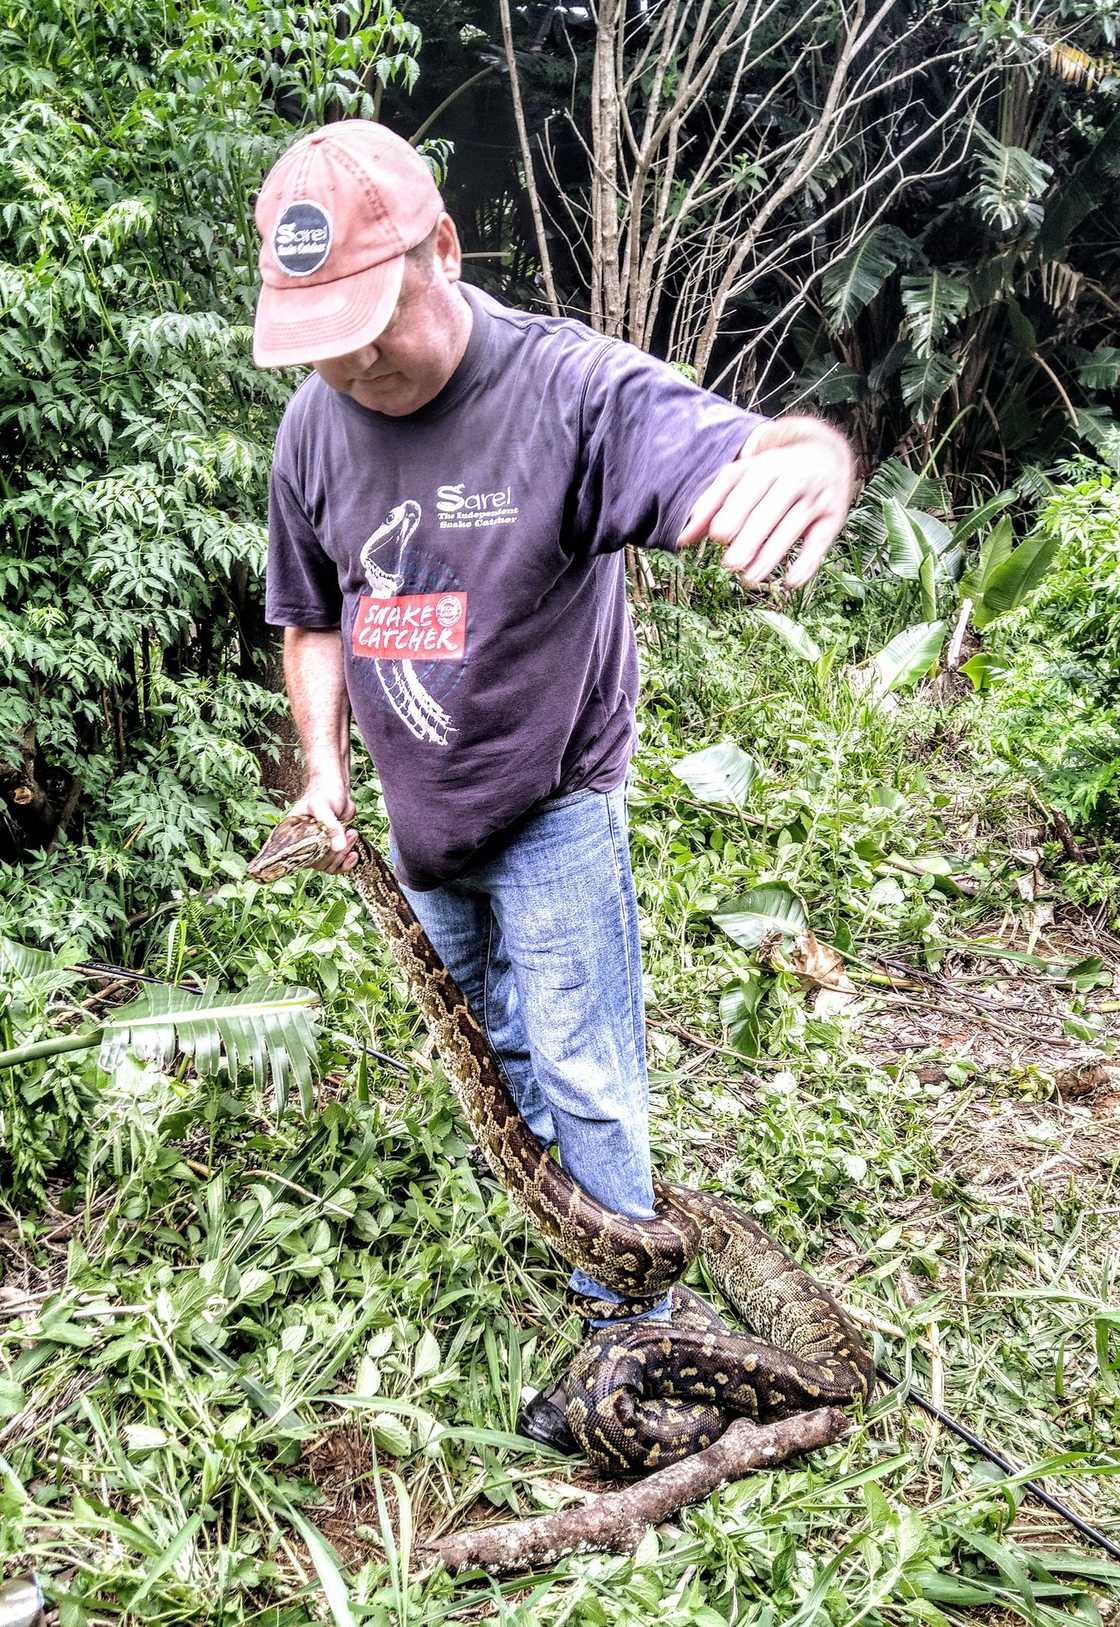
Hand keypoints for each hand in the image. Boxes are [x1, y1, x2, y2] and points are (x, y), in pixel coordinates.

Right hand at [289, 776, 358, 873]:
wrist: (338, 788)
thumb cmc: (324, 792)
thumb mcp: (323, 806)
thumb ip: (331, 826)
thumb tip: (339, 847)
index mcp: (293, 835)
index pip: (297, 858)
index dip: (312, 859)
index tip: (327, 849)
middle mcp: (304, 844)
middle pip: (317, 864)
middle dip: (335, 853)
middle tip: (346, 833)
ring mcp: (319, 847)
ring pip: (329, 865)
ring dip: (343, 855)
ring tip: (352, 833)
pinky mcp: (332, 848)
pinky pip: (338, 865)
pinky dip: (347, 862)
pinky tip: (354, 854)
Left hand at [677, 416, 853, 588]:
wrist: (824, 451)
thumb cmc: (771, 471)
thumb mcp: (741, 477)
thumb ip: (711, 504)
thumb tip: (682, 541)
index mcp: (767, 466)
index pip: (750, 491)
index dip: (735, 512)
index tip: (718, 536)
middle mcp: (794, 479)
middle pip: (770, 511)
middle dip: (751, 538)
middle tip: (729, 564)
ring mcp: (816, 498)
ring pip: (792, 529)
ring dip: (771, 556)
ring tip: (749, 579)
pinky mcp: (834, 516)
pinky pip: (820, 543)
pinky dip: (806, 564)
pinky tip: (789, 583)